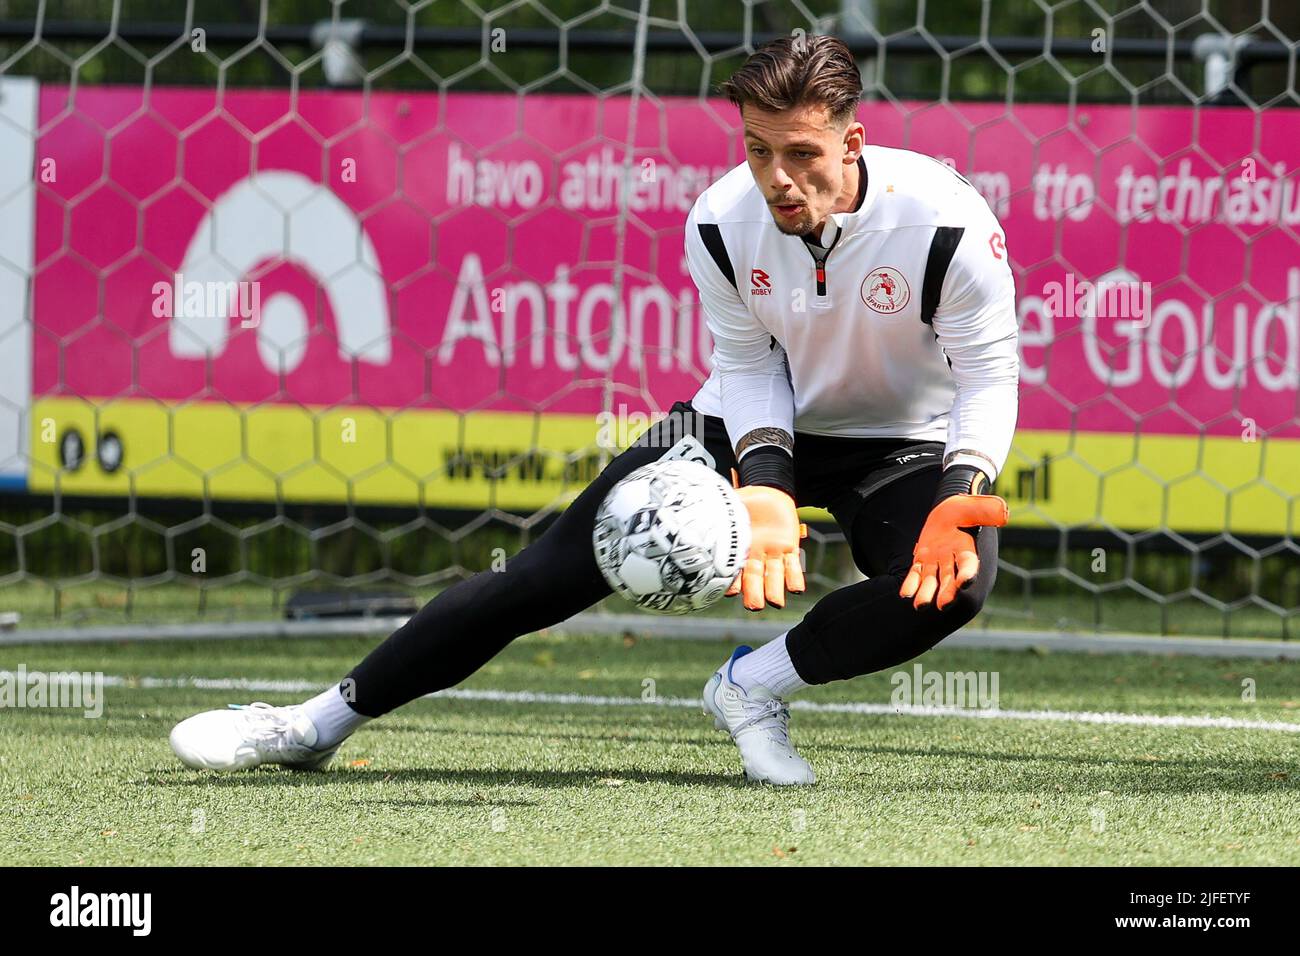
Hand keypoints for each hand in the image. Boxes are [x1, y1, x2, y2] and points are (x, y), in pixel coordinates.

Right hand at [725, 475, 806, 610]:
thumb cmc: (746, 501)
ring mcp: (772, 554)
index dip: (732, 583)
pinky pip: (793, 566)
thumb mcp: (729, 506)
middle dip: (754, 595)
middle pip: (754, 581)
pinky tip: (796, 589)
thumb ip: (718, 513)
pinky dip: (794, 577)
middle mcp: (754, 557)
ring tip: (775, 602)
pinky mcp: (790, 547)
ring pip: (774, 577)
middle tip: (753, 606)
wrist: (770, 491)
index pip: (733, 572)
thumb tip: (702, 513)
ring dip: (775, 590)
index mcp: (738, 550)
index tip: (730, 591)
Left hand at [899, 494, 1008, 609]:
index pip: (969, 563)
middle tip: (943, 605)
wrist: (947, 511)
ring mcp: (937, 561)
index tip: (965, 582)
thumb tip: (1004, 515)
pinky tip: (905, 594)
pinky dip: (911, 584)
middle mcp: (952, 559)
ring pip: (932, 580)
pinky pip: (916, 574)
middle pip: (950, 578)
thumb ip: (987, 511)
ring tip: (919, 606)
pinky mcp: (923, 560)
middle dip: (947, 591)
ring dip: (926, 593)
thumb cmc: (963, 508)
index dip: (968, 573)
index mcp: (967, 548)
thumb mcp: (973, 506)